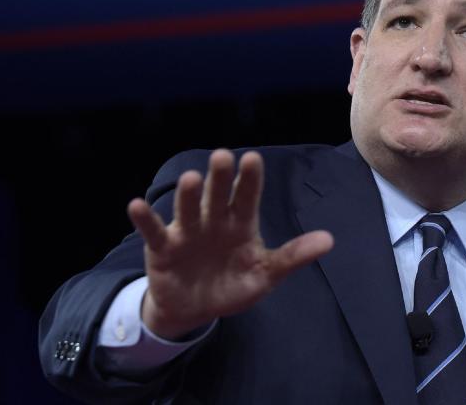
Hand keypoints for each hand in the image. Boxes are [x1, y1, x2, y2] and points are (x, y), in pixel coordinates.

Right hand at [127, 149, 333, 339]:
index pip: (247, 197)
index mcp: (240, 223)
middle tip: (223, 155)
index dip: (250, 179)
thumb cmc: (233, 284)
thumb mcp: (265, 274)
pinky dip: (144, 219)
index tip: (252, 158)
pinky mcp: (162, 247)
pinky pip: (152, 230)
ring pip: (187, 209)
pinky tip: (136, 205)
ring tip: (190, 178)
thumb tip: (329, 240)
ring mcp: (186, 231)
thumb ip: (293, 256)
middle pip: (217, 195)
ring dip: (187, 195)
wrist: (195, 310)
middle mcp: (213, 220)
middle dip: (220, 177)